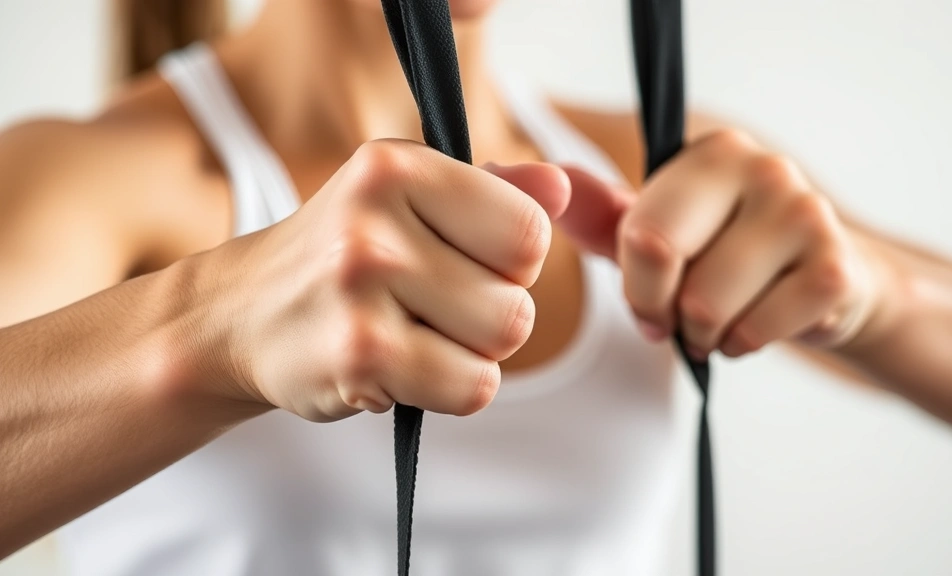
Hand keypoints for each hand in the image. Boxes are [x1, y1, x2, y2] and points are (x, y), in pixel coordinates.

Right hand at [180, 139, 569, 421]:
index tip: (463, 261)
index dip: (513, 261)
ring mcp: (361, 287)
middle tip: (430, 307)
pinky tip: (395, 366)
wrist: (238, 316)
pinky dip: (449, 389)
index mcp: (395, 166)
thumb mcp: (408, 201)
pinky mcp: (358, 355)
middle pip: (520, 296)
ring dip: (471, 353)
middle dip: (491, 314)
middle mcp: (374, 218)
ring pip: (502, 342)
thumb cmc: (340, 257)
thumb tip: (562, 186)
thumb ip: (493, 192)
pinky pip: (472, 389)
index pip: (530, 229)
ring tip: (413, 334)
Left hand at [558, 129, 883, 359]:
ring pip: (708, 309)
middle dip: (666, 310)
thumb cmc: (727, 256)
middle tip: (686, 314)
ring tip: (726, 317)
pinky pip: (754, 333)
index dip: (637, 285)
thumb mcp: (659, 232)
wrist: (825, 284)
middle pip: (668, 266)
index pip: (642, 232)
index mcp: (712, 154)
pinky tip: (761, 322)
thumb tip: (541, 177)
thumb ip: (601, 215)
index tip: (651, 299)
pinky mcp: (836, 270)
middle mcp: (765, 169)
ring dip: (705, 335)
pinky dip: (744, 345)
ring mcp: (808, 215)